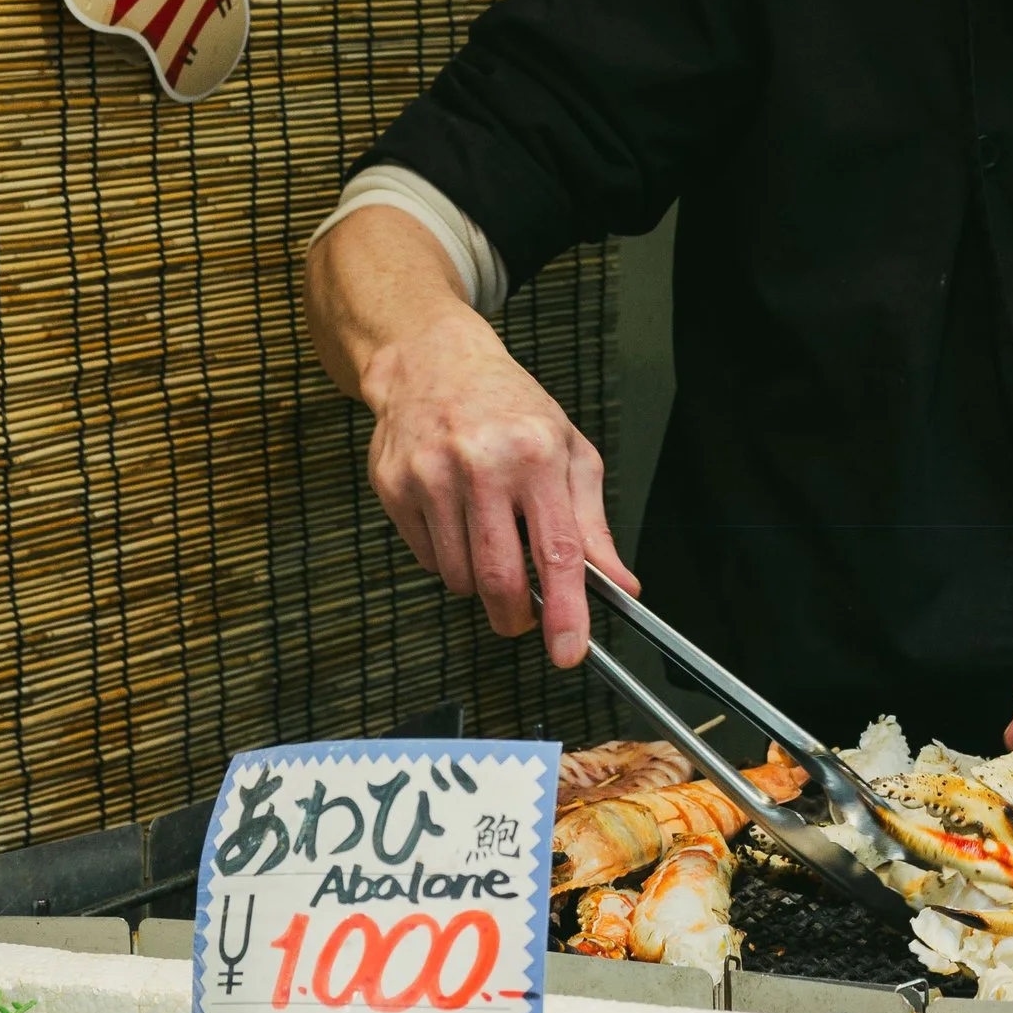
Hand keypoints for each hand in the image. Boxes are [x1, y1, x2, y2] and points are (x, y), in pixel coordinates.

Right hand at [309, 204, 634, 666]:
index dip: (565, 610)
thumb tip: (618, 584)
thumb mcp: (568, 451)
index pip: (557, 551)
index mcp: (537, 455)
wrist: (431, 362)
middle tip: (524, 617)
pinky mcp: (394, 488)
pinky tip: (456, 520)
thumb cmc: (509, 407)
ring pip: (460, 577)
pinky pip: (427, 560)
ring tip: (489, 537)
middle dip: (515, 616)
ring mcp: (431, 478)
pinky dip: (448, 559)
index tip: (569, 651)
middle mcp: (481, 465)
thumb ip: (593, 524)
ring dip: (480, 581)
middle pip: (499, 578)